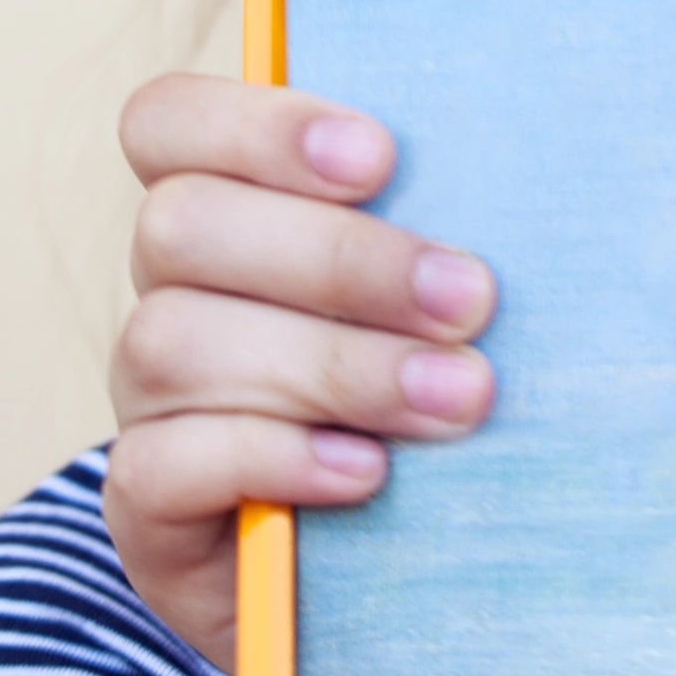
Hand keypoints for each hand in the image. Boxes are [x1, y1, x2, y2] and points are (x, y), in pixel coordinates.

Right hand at [101, 71, 497, 669]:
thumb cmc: (417, 358)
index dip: (259, 125)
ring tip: (457, 395)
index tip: (381, 158)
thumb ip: (437, 212)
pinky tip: (367, 470)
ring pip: (176, 343)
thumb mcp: (424, 277)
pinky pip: (164, 464)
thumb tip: (531, 160)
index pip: (167, 119)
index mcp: (220, 197)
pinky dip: (276, 456)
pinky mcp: (147, 502)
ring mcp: (144, 396)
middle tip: (469, 298)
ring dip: (336, 365)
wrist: (360, 556)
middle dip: (339, 259)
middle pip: (183, 226)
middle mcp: (166, 285)